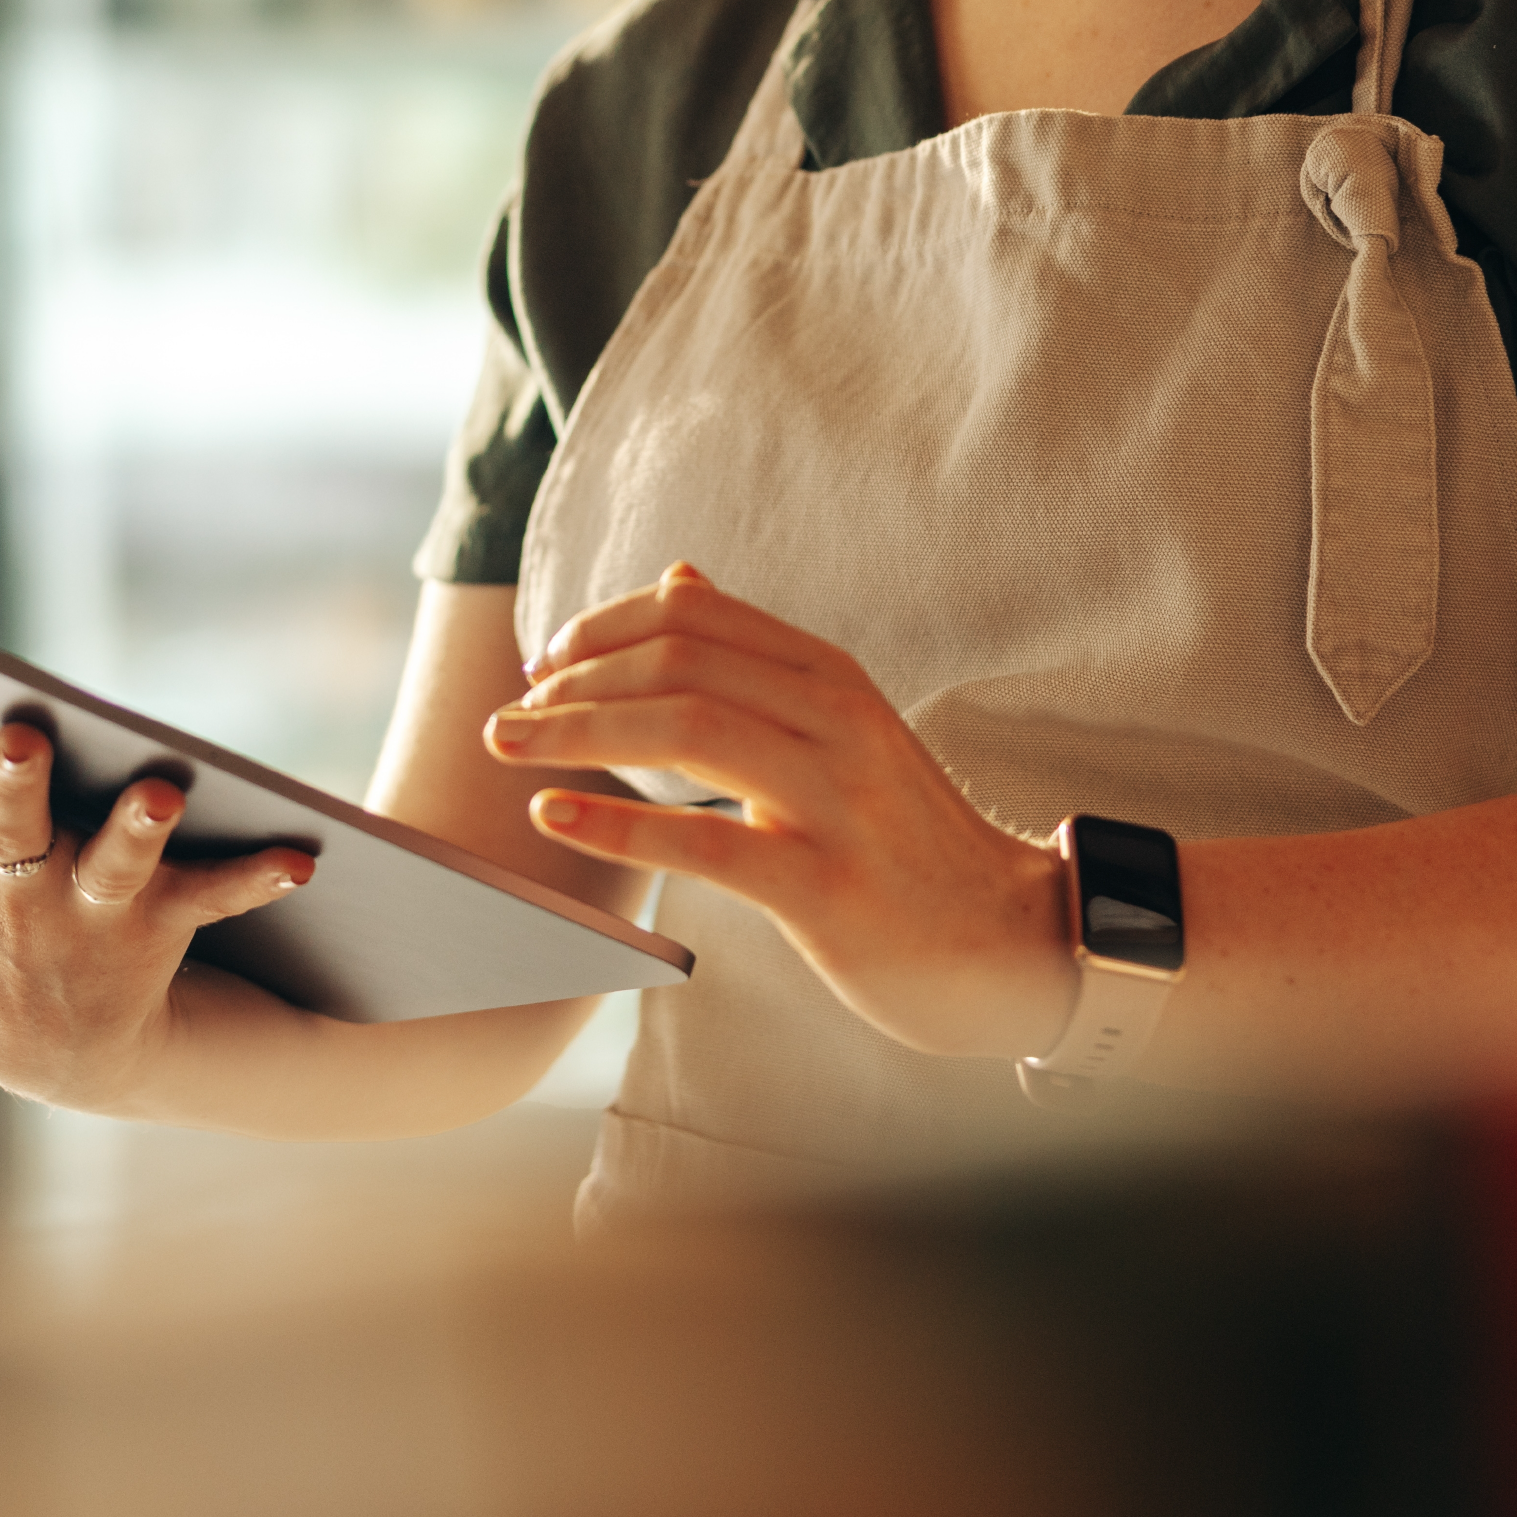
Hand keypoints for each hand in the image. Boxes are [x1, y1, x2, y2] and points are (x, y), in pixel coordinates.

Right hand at [0, 680, 311, 1110]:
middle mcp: (7, 887)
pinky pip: (213, 897)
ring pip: (113, 865)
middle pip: (2, 824)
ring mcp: (85, 914)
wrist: (62, 1054)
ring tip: (159, 791)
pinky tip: (303, 854)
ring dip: (136, 831)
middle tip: (21, 736)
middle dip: (8, 785)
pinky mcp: (160, 930)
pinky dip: (257, 874)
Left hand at [486, 567, 1073, 1058]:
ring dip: (577, 731)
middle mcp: (835, 719)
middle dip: (574, 678)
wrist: (1008, 939)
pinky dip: (617, 823)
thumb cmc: (902, 834)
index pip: (695, 615)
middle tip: (508, 712)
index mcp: (830, 675)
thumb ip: (757, 656)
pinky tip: (553, 815)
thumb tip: (678, 578)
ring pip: (684, 730)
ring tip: (509, 745)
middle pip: (678, 663)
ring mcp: (835, 800)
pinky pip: (706, 842)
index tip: (547, 660)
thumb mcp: (841, 724)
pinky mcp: (825, 886)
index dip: (605, 627)